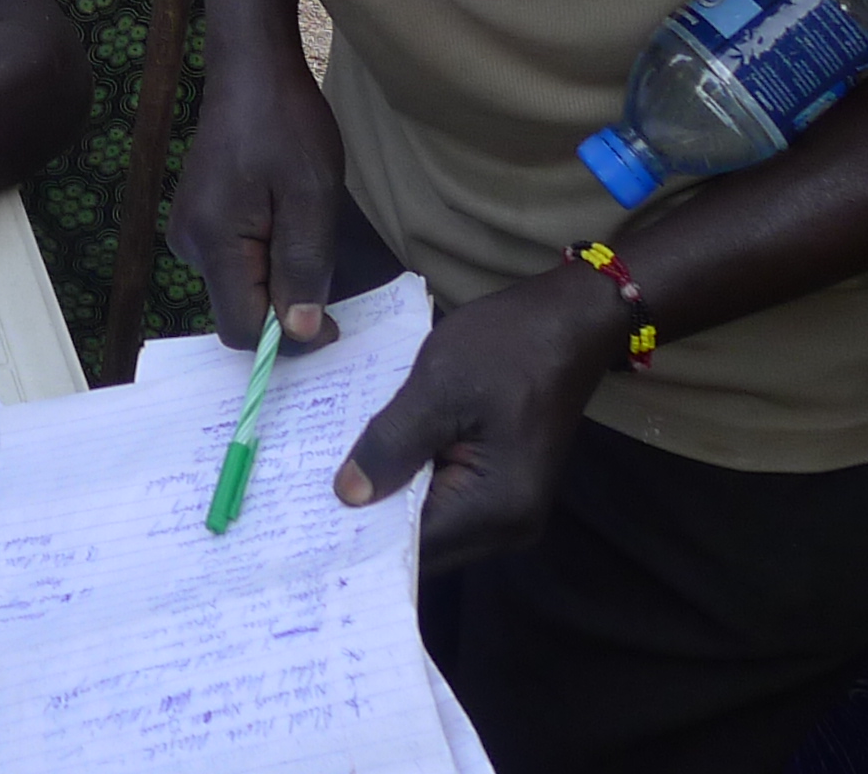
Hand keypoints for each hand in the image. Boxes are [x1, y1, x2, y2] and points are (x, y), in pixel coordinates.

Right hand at [166, 50, 355, 352]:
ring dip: (276, 279)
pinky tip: (284, 219)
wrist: (252, 69)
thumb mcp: (311, 196)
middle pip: (238, 312)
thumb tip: (298, 333)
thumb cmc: (287, 124)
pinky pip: (234, 263)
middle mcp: (189, 243)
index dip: (290, 338)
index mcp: (214, 242)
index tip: (333, 320)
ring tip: (303, 226)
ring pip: (238, 289)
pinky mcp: (198, 218)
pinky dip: (263, 260)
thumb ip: (303, 266)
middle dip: (284, 306)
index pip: (243, 329)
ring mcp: (189, 230)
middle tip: (324, 264)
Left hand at [333, 261, 624, 570]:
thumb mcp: (438, 387)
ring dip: (385, 501)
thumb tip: (346, 497)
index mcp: (496, 509)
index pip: (413, 547)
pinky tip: (367, 461)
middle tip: (299, 505)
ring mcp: (507, 510)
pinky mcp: (501, 487)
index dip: (357, 539)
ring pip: (430, 521)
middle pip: (421, 543)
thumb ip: (392, 445)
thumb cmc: (508, 347)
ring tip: (319, 484)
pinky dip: (408, 483)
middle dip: (366, 523)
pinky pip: (444, 499)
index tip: (303, 526)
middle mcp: (507, 526)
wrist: (568, 319)